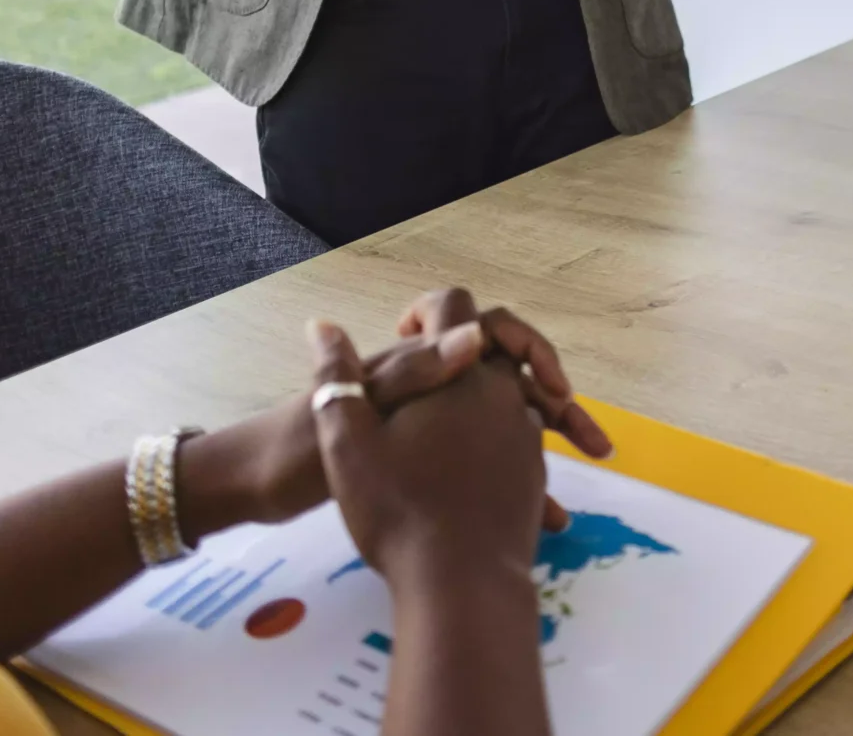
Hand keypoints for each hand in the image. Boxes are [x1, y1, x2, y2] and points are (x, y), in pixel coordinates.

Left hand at [181, 289, 607, 537]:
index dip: (526, 347)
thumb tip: (473, 333)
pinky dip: (516, 485)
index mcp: (414, 361)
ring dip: (545, 450)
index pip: (488, 328)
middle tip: (594, 443)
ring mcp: (429, 419)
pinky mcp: (424, 457)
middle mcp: (428, 382)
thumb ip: (411, 369)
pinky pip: (486, 463)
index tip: (548, 385)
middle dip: (558, 406)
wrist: (258, 487)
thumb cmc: (295, 448)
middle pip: (510, 379)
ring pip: (505, 425)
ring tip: (572, 496)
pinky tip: (541, 523)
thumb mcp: (355, 409)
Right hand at [308, 319, 549, 591]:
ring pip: (510, 398)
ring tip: (436, 441)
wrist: (460, 586)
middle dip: (461, 356)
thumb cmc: (398, 510)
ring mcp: (524, 437)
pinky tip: (458, 478)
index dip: (426, 309)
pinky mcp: (531, 476)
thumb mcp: (347, 445)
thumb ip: (337, 380)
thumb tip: (322, 326)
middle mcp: (503, 396)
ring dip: (478, 407)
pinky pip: (516, 443)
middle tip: (424, 386)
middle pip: (494, 348)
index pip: (455, 307)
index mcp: (462, 374)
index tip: (404, 331)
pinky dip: (492, 447)